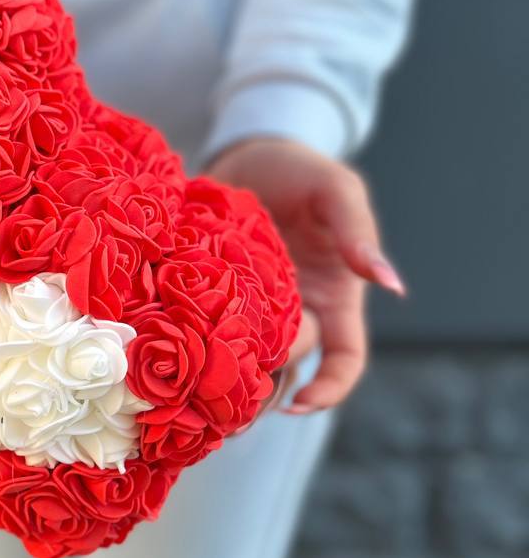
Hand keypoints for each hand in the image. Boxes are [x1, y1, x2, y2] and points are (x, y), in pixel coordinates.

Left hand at [208, 136, 405, 412]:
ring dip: (223, 387)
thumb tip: (392, 284)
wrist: (248, 151)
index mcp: (333, 300)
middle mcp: (294, 314)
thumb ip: (358, 233)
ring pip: (243, 365)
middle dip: (261, 395)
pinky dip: (189, 351)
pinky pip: (203, 336)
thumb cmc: (301, 170)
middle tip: (224, 405)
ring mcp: (250, 311)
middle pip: (286, 372)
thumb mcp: (336, 190)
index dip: (328, 390)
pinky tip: (165, 363)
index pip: (343, 362)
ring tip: (193, 406)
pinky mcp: (210, 300)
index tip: (297, 404)